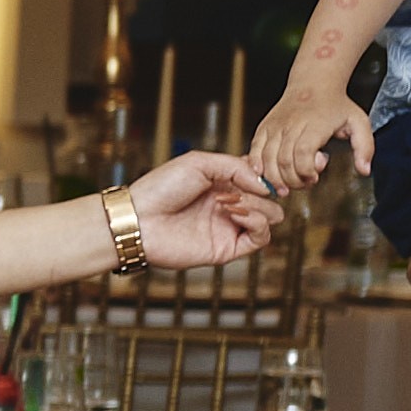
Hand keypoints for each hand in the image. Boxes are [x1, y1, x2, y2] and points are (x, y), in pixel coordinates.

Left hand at [124, 145, 282, 268]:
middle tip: (234, 191)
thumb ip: (237, 167)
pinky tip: (235, 214)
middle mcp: (229, 205)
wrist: (139, 219)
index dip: (265, 173)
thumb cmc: (161, 188)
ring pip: (271, 217)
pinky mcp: (227, 248)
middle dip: (260, 191)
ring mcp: (228, 227)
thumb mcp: (200, 162)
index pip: (259, 177)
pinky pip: (260, 238)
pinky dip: (257, 222)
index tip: (259, 169)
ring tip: (228, 203)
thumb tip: (265, 185)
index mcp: (222, 183)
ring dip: (258, 205)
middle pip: (269, 198)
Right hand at [247, 81, 369, 193]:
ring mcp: (275, 125)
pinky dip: (257, 166)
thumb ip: (365, 147)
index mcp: (314, 124)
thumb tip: (364, 170)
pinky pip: (255, 150)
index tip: (315, 177)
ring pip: (267, 159)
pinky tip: (264, 175)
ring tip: (286, 186)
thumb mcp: (359, 122)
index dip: (306, 172)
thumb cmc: (337, 105)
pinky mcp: (264, 127)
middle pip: (284, 161)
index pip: (303, 154)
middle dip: (293, 180)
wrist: (314, 83)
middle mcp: (291, 124)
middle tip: (304, 183)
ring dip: (275, 178)